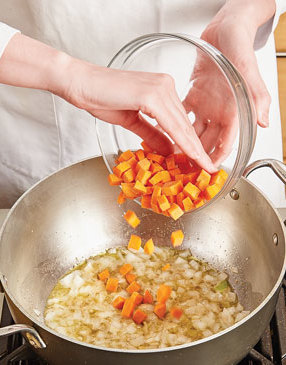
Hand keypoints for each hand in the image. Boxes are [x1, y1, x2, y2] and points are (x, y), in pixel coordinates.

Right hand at [0, 33, 215, 171]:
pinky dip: (182, 142)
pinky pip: (171, 124)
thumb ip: (152, 134)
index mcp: (162, 90)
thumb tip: (168, 149)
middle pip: (185, 124)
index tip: (199, 160)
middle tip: (208, 168)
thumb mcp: (131, 121)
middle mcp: (166, 86)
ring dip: (194, 149)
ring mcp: (161, 89)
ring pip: (182, 125)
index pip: (180, 121)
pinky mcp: (151, 95)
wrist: (80, 83)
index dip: (190, 143)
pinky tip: (192, 156)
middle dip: (197, 149)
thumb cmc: (100, 98)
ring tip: (204, 167)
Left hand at [183, 0, 274, 166]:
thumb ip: (257, 95)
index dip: (217, 156)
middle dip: (196, 154)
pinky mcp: (194, 95)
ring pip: (194, 130)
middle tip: (182, 166)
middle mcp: (219, 110)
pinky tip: (162, 127)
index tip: (206, 169)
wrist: (225, 28)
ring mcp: (206, 104)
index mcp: (234, 109)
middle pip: (207, 140)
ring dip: (183, 141)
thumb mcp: (248, 69)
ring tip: (170, 152)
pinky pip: (183, 113)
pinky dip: (174, 121)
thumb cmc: (238, 45)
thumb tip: (263, 123)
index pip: (226, 141)